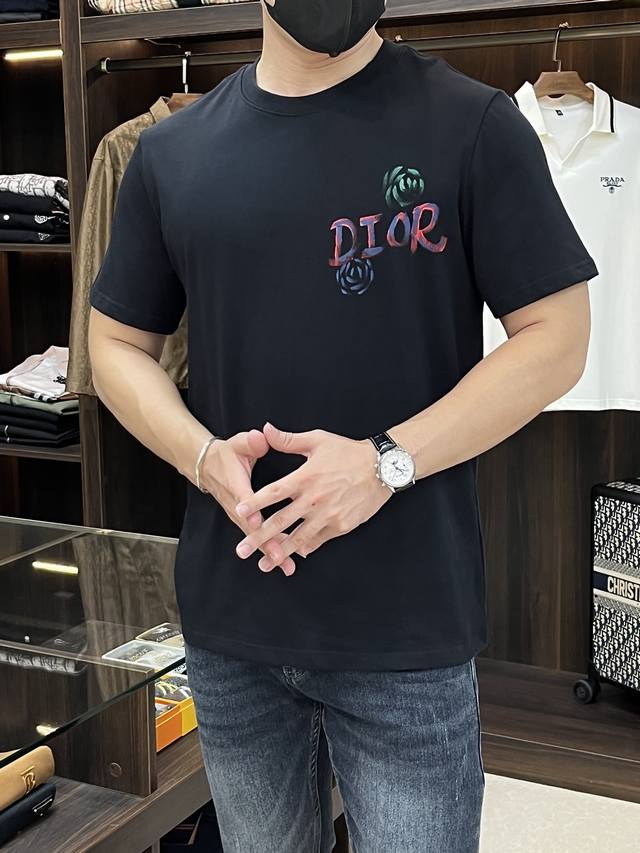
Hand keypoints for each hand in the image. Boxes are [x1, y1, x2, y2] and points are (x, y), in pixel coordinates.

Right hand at [200, 429, 295, 575]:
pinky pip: (257, 536)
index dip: (251, 512)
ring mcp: (239, 515)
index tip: (258, 523)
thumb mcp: (238, 443)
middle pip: (250, 527)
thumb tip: (260, 437)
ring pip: (255, 535)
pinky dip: (270, 547)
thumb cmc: (227, 454)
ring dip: (269, 550)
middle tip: (280, 557)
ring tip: (286, 565)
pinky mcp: (244, 520)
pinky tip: (285, 560)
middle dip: (265, 543)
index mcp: (236, 485)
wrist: (207, 466)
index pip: (244, 500)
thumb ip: (250, 441)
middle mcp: (236, 505)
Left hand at [233, 422, 391, 572]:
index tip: (239, 511)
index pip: (274, 492)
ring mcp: (328, 515)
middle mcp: (314, 499)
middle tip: (242, 550)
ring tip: (263, 564)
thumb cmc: (348, 452)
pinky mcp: (341, 526)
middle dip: (259, 537)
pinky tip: (293, 555)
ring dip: (279, 552)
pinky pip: (318, 541)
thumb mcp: (318, 440)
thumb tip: (265, 429)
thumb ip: (288, 440)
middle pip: (281, 521)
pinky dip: (304, 548)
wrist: (383, 468)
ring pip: (299, 538)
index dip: (255, 503)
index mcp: (305, 478)